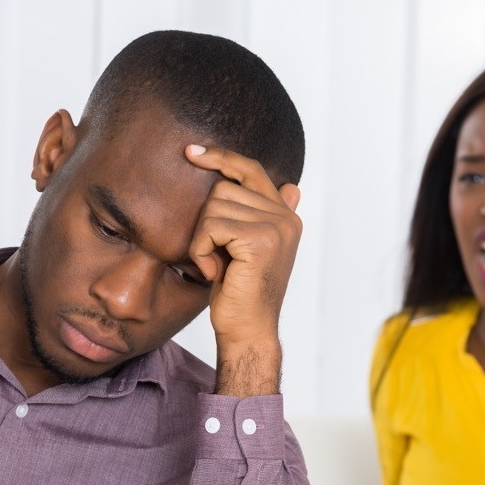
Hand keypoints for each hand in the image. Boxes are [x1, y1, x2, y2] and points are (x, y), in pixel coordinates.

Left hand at [185, 144, 301, 397]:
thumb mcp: (251, 248)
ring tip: (216, 266)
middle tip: (215, 256)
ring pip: (214, 206)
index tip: (192, 153)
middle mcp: (287, 217)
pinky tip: (214, 272)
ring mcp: (276, 227)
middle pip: (223, 189)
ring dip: (202, 239)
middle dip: (206, 223)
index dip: (221, 157)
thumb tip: (292, 186)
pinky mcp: (260, 240)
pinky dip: (201, 250)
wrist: (248, 331)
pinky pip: (211, 226)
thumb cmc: (241, 293)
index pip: (251, 169)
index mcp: (286, 215)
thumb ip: (264, 215)